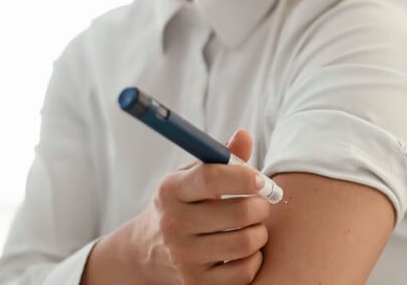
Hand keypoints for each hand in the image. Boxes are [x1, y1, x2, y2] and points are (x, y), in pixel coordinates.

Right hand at [83, 129, 270, 284]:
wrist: (145, 251)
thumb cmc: (182, 204)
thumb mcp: (190, 177)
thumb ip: (221, 158)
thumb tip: (244, 135)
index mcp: (172, 190)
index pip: (212, 177)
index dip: (245, 176)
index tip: (261, 181)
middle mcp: (174, 224)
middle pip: (238, 213)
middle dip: (260, 206)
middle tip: (261, 204)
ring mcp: (184, 257)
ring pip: (245, 243)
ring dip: (260, 232)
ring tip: (253, 226)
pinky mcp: (196, 282)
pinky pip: (244, 272)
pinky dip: (253, 258)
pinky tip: (246, 249)